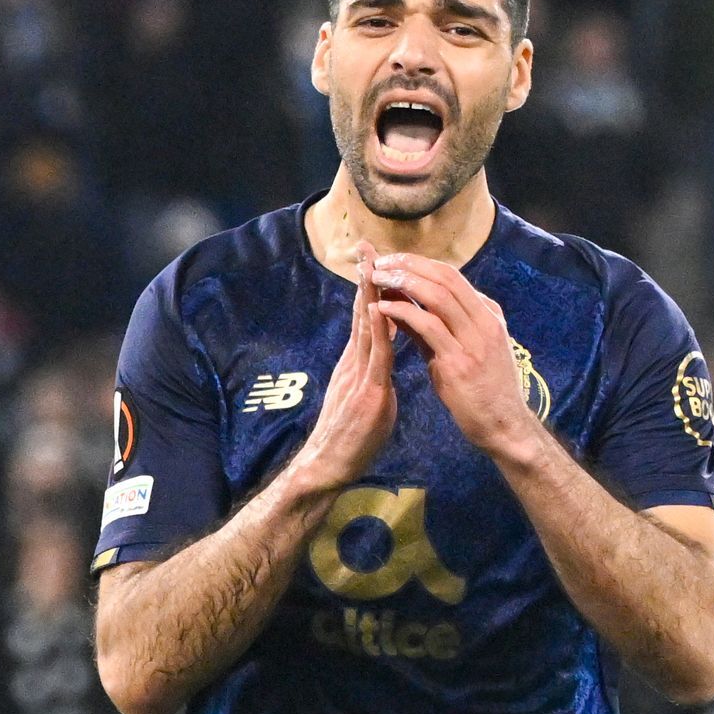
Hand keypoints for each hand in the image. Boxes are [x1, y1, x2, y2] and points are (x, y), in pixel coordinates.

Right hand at [289, 242, 395, 493]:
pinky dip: (379, 332)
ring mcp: (359, 376)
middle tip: (366, 246)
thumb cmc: (350, 439)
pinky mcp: (368, 394)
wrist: (328, 467)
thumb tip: (386, 363)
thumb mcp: (367, 398)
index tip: (372, 259)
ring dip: (371, 294)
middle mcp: (354, 363)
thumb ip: (375, 375)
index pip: (365, 318)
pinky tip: (381, 310)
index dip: (369, 288)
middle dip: (367, 279)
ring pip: (368, 328)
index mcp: (356, 363)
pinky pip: (376, 358)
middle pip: (362, 313)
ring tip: (373, 264)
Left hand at [369, 252, 538, 457]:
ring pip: (437, 295)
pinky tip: (382, 308)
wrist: (504, 426)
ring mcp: (475, 340)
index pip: (452, 275)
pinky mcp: (460, 361)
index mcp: (488, 315)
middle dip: (409, 264)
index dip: (419, 264)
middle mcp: (485, 321)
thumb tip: (405, 309)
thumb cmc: (482, 391)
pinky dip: (403, 312)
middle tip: (380, 262)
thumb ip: (437, 330)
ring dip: (403, 281)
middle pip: (445, 277)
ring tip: (377, 278)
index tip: (393, 261)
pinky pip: (428, 326)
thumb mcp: (463, 351)